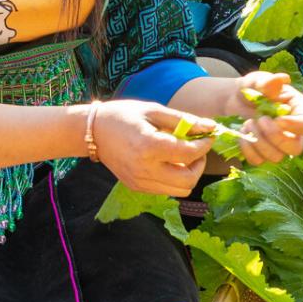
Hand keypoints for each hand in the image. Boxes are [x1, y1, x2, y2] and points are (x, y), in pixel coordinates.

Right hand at [88, 100, 214, 195]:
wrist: (92, 133)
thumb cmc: (122, 116)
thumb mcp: (153, 111)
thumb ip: (183, 120)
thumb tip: (210, 127)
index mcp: (149, 146)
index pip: (189, 154)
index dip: (204, 145)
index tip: (208, 136)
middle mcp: (144, 169)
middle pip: (188, 180)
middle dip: (199, 164)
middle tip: (196, 149)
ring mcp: (140, 182)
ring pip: (180, 190)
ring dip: (189, 174)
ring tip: (183, 156)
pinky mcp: (136, 187)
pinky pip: (166, 190)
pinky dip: (174, 179)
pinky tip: (169, 162)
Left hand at [226, 71, 302, 165]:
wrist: (235, 100)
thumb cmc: (253, 88)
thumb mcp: (258, 81)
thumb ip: (268, 82)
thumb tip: (281, 79)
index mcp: (299, 110)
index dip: (296, 126)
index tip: (278, 119)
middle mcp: (293, 131)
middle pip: (296, 148)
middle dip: (275, 137)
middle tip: (260, 120)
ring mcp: (279, 146)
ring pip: (276, 157)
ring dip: (258, 141)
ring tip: (248, 123)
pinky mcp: (263, 154)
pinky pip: (258, 161)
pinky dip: (247, 149)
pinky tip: (243, 133)